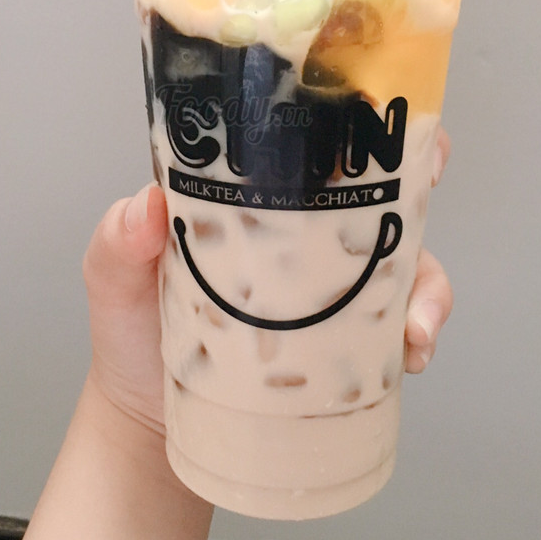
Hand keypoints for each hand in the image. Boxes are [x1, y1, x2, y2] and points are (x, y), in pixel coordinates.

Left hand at [83, 127, 453, 430]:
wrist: (152, 425)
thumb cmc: (132, 336)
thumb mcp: (112, 279)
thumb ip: (118, 241)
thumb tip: (148, 206)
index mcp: (249, 198)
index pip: (306, 140)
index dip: (352, 115)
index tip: (380, 114)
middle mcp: (298, 232)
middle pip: (375, 189)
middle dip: (418, 180)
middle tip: (426, 190)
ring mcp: (327, 285)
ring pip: (404, 259)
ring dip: (427, 283)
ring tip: (415, 328)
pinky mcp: (342, 336)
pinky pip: (396, 323)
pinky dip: (418, 333)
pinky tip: (411, 355)